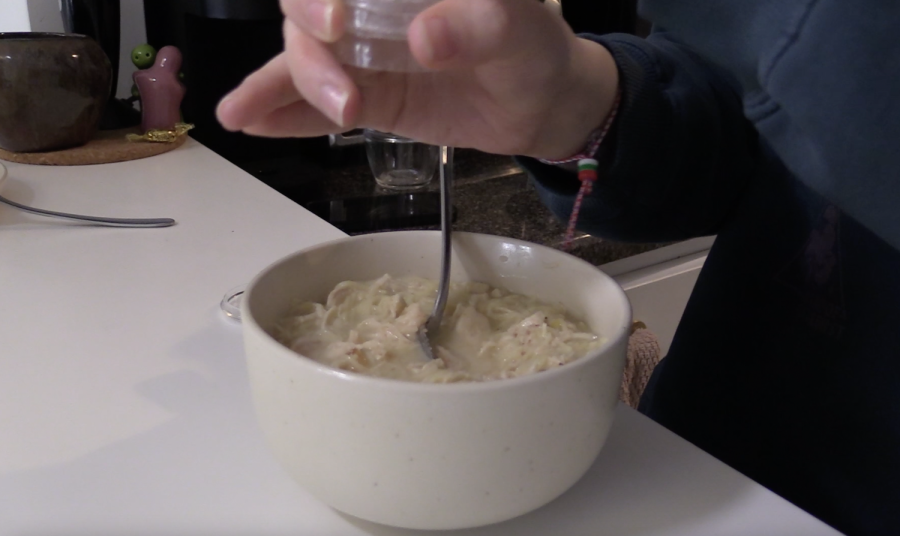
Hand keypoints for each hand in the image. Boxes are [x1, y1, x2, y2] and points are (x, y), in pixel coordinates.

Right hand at [216, 0, 618, 159]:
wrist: (539, 106)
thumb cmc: (533, 48)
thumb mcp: (520, 30)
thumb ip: (478, 26)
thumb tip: (424, 38)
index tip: (336, 18)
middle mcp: (372, 6)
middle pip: (308, 11)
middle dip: (307, 47)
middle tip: (340, 91)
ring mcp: (363, 52)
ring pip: (303, 56)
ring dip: (285, 86)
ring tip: (256, 117)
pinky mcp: (365, 96)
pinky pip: (312, 102)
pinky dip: (278, 111)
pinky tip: (245, 119)